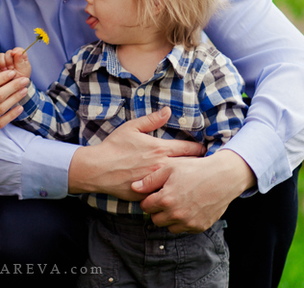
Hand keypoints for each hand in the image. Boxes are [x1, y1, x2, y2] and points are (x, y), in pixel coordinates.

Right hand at [0, 47, 30, 78]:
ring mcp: (2, 62)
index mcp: (20, 58)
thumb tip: (18, 51)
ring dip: (2, 62)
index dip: (16, 51)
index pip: (18, 50)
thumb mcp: (23, 70)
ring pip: (0, 56)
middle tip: (11, 69)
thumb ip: (21, 60)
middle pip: (8, 52)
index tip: (15, 55)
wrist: (12, 91)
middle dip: (9, 60)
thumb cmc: (21, 80)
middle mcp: (11, 58)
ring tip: (5, 70)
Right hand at [68, 107, 204, 199]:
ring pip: (180, 182)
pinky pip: (165, 194)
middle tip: (205, 165)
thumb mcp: (131, 127)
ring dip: (187, 180)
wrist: (98, 168)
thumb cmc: (114, 147)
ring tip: (194, 180)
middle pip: (189, 166)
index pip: (189, 149)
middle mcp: (162, 166)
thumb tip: (168, 110)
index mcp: (160, 149)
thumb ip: (152, 120)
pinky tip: (176, 192)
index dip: (199, 149)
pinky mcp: (148, 194)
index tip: (205, 150)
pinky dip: (171, 192)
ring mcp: (156, 182)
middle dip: (198, 165)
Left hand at [134, 149, 256, 232]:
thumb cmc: (195, 169)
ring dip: (169, 218)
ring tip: (176, 204)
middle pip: (155, 219)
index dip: (148, 199)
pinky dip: (183, 222)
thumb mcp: (170, 168)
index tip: (154, 194)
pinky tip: (187, 208)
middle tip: (164, 200)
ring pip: (169, 227)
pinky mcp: (199, 226)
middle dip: (157, 211)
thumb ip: (150, 180)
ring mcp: (188, 222)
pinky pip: (184, 229)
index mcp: (166, 199)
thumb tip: (134, 187)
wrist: (223, 177)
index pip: (145, 207)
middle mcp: (176, 214)